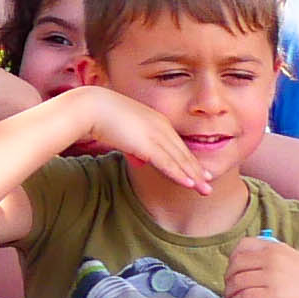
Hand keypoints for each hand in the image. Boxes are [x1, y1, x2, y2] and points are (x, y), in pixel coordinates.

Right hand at [65, 85, 204, 194]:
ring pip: (179, 160)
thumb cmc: (100, 116)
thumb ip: (134, 146)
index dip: (189, 160)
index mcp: (156, 120)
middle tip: (208, 184)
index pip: (177, 145)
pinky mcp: (148, 144)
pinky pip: (168, 163)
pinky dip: (180, 174)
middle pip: (183, 153)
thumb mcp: (123, 132)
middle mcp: (161, 126)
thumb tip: (139, 159)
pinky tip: (190, 184)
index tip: (199, 172)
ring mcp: (156, 135)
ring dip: (194, 177)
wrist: (90, 107)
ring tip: (205, 189)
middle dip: (197, 171)